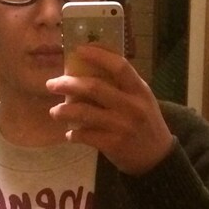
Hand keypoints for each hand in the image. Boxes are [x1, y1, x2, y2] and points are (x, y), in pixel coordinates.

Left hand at [46, 43, 174, 174]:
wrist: (157, 157)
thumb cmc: (146, 123)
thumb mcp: (142, 99)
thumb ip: (123, 84)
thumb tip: (91, 65)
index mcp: (139, 90)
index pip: (119, 66)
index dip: (98, 55)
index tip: (78, 50)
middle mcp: (131, 106)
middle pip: (94, 88)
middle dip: (68, 84)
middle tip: (51, 84)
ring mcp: (121, 126)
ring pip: (84, 113)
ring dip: (64, 111)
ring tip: (54, 111)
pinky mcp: (113, 145)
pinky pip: (86, 136)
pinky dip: (74, 134)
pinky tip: (70, 134)